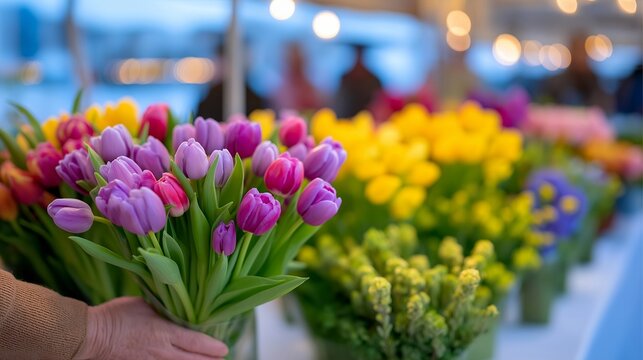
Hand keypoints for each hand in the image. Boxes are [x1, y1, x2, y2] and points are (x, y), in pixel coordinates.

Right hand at [75, 297, 227, 359]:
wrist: (91, 336)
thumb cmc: (117, 315)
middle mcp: (162, 351)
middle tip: (220, 358)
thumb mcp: (145, 304)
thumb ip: (165, 308)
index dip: (213, 348)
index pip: (197, 342)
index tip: (224, 349)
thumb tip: (178, 305)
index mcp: (165, 332)